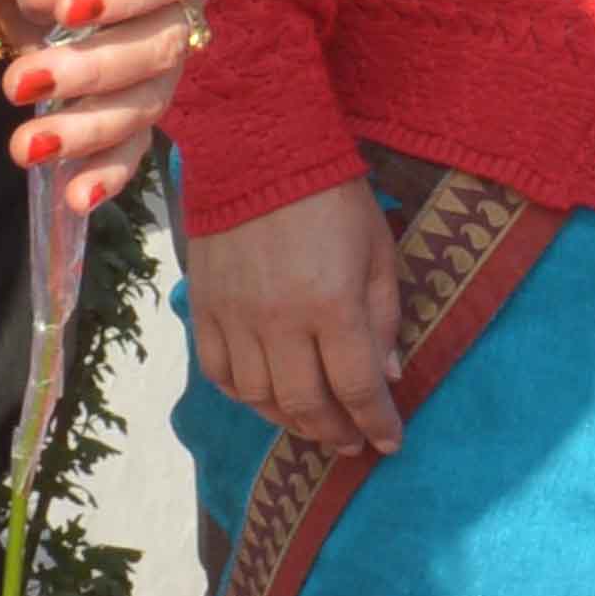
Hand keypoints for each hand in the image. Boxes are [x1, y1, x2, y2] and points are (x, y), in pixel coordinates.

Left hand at [0, 0, 207, 219]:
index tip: (65, 9)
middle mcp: (175, 0)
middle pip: (160, 48)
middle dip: (94, 74)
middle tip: (21, 82)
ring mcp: (153, 52)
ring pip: (144, 102)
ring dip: (89, 131)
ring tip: (27, 146)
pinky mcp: (122, 93)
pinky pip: (130, 139)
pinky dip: (105, 170)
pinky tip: (75, 197)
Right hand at [184, 180, 404, 457]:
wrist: (259, 152)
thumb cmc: (334, 198)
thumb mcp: (379, 252)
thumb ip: (384, 317)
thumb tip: (389, 375)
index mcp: (332, 306)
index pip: (356, 387)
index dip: (376, 423)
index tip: (390, 443)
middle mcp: (279, 322)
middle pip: (305, 403)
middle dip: (335, 432)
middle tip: (353, 443)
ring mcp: (235, 318)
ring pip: (259, 397)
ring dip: (291, 421)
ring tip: (315, 425)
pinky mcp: (204, 308)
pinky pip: (219, 372)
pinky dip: (244, 396)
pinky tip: (266, 397)